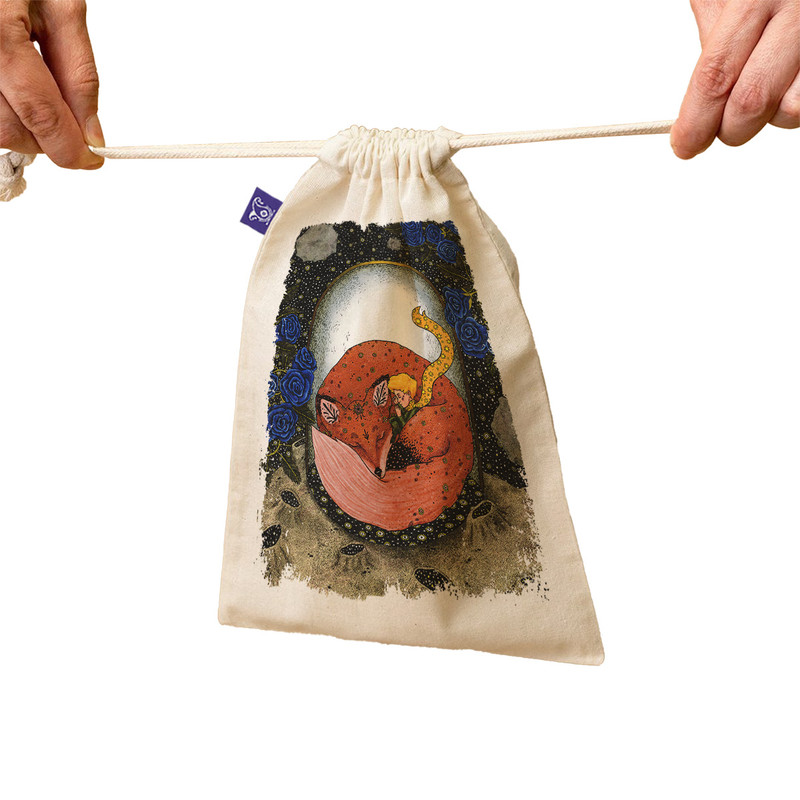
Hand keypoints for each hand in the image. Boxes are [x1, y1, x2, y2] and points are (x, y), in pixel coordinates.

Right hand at [0, 0, 102, 167]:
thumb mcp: (61, 6)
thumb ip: (79, 73)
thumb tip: (91, 131)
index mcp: (0, 34)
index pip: (40, 113)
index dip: (70, 148)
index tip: (92, 159)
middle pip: (8, 128)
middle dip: (45, 140)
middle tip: (68, 128)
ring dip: (21, 128)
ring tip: (38, 97)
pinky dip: (2, 110)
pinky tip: (14, 90)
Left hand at [671, 0, 799, 157]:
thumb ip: (714, 41)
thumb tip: (696, 107)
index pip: (716, 76)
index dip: (696, 121)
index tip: (685, 145)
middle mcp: (798, 12)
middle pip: (752, 101)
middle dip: (729, 129)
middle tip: (721, 127)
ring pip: (792, 111)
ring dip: (771, 115)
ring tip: (764, 84)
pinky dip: (794, 101)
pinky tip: (787, 79)